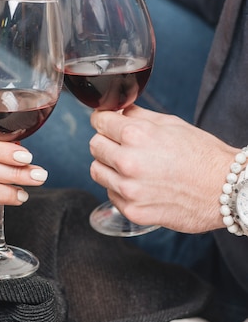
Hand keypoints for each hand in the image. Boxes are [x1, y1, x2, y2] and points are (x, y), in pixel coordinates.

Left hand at [89, 105, 235, 232]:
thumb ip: (137, 115)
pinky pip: (110, 193)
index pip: (99, 121)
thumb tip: (116, 110)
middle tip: (122, 145)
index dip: (104, 120)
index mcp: (136, 135)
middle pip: (94, 145)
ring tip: (131, 166)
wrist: (226, 189)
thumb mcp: (171, 123)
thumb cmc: (202, 154)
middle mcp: (128, 162)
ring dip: (109, 166)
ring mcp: (129, 189)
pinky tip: (140, 184)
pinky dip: (120, 188)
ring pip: (97, 170)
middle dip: (106, 141)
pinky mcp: (133, 211)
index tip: (108, 123)